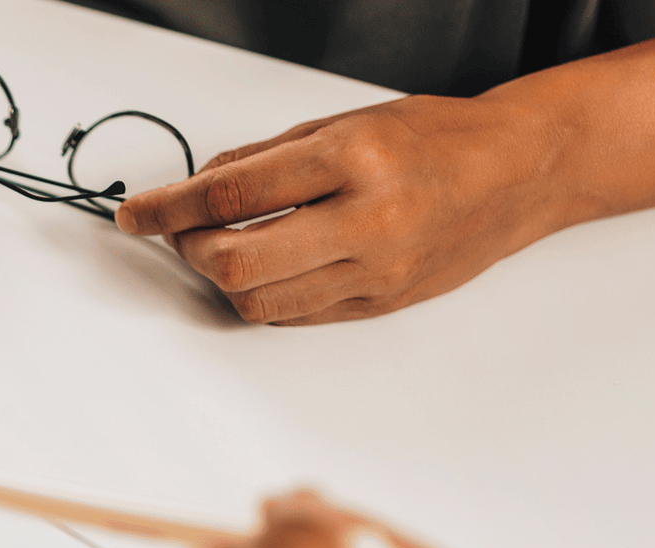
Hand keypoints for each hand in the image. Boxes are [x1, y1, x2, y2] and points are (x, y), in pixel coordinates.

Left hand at [115, 95, 559, 323]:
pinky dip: (265, 296)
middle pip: (237, 262)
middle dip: (190, 251)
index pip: (231, 192)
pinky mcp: (381, 305)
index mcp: (353, 158)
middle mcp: (367, 220)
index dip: (169, 208)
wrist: (518, 173)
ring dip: (223, 279)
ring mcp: (376, 272)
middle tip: (180, 233)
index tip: (136, 214)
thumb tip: (194, 188)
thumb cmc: (434, 139)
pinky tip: (267, 268)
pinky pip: (297, 317)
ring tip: (224, 248)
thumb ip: (265, 159)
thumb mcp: (344, 123)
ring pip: (261, 303)